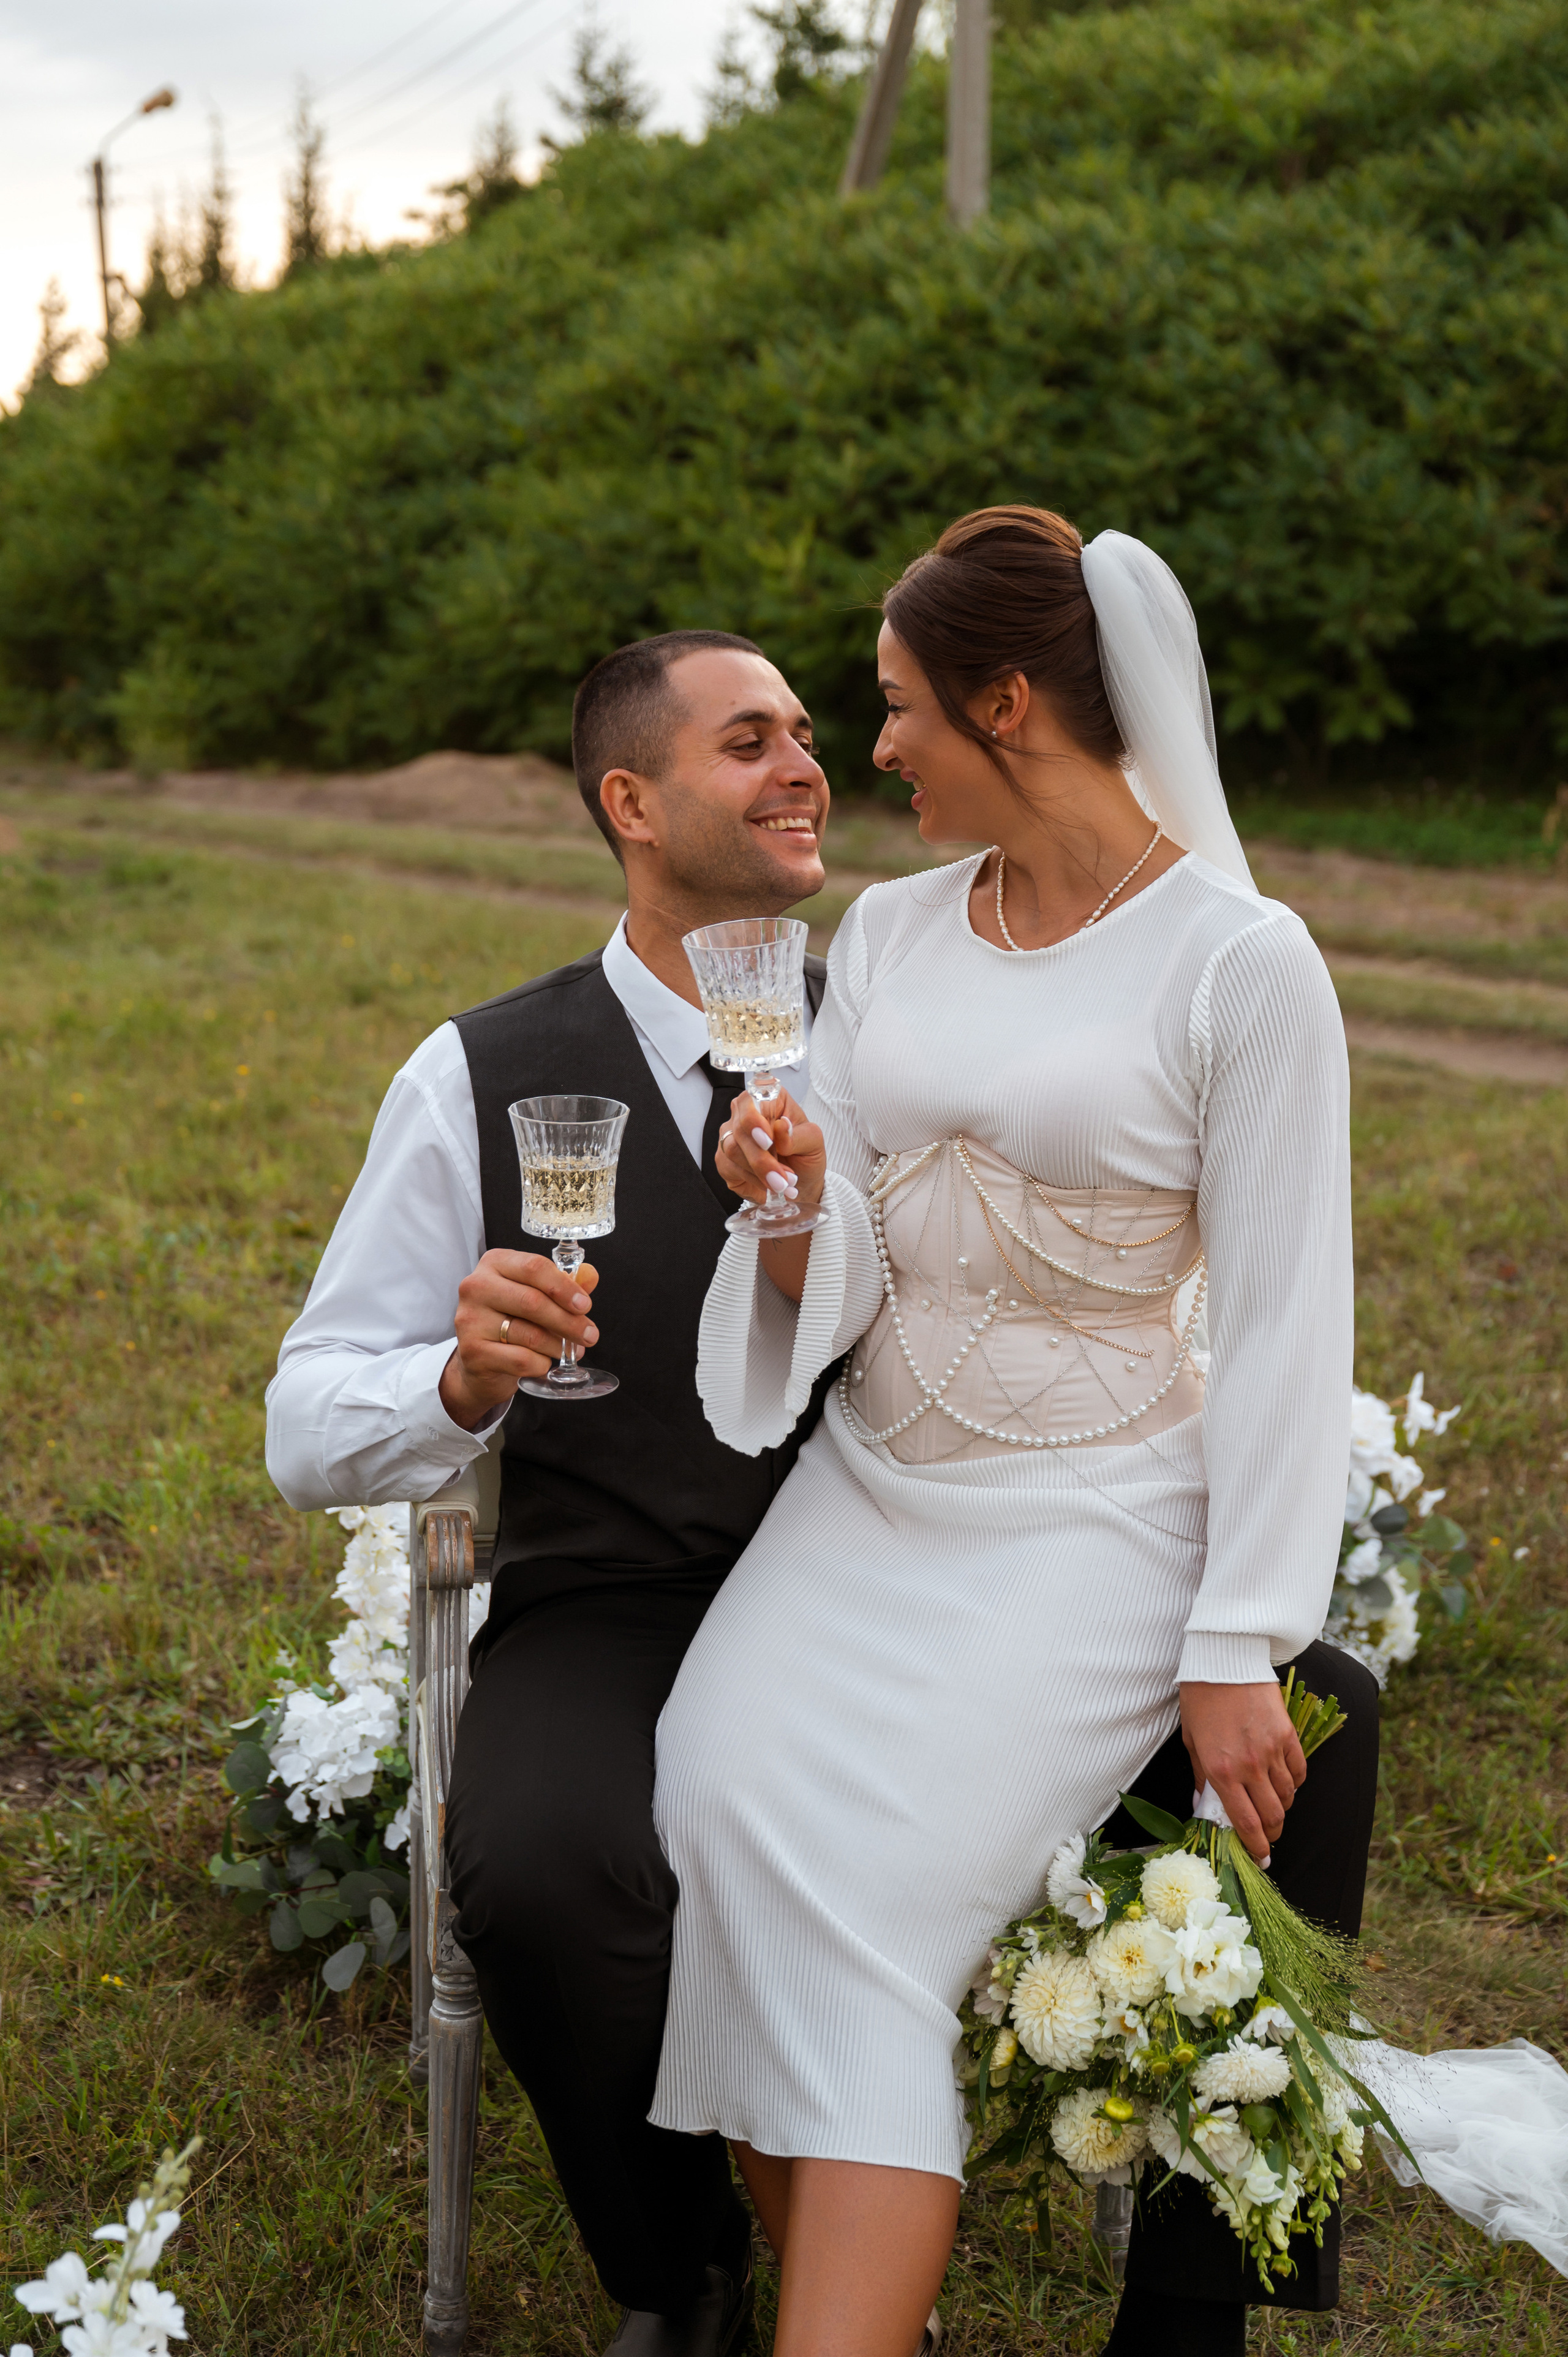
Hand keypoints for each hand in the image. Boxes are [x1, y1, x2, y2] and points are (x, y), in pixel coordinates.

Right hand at [438, 1248, 599, 1430]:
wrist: (479, 1361)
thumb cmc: (510, 1320)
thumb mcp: (536, 1295)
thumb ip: (563, 1283)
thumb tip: (590, 1275)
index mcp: (494, 1263)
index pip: (534, 1267)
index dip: (564, 1287)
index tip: (585, 1305)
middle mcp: (476, 1287)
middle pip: (533, 1301)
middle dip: (569, 1321)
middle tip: (590, 1334)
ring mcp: (471, 1320)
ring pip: (530, 1334)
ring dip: (558, 1345)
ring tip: (570, 1350)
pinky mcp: (472, 1352)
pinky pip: (521, 1359)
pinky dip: (541, 1363)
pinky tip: (544, 1362)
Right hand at [713, 1087, 825, 1212]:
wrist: (800, 1182)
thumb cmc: (806, 1155)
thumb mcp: (813, 1143)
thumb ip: (798, 1135)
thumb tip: (781, 1126)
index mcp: (770, 1100)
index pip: (751, 1100)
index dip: (754, 1119)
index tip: (768, 1141)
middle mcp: (745, 1113)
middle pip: (740, 1128)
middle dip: (761, 1158)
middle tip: (782, 1177)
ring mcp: (732, 1135)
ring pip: (732, 1150)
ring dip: (759, 1172)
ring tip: (782, 1184)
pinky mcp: (724, 1158)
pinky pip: (729, 1168)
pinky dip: (752, 1180)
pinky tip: (768, 1188)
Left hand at [1178, 1680, 1306, 1866]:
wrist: (1224, 1659)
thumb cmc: (1200, 1698)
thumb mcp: (1191, 1740)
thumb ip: (1201, 1776)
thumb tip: (1203, 1805)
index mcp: (1222, 1771)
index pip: (1246, 1823)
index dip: (1256, 1847)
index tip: (1261, 1859)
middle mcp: (1249, 1766)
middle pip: (1273, 1816)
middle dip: (1273, 1834)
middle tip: (1268, 1838)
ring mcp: (1272, 1750)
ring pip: (1288, 1795)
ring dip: (1283, 1807)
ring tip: (1273, 1806)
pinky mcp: (1288, 1734)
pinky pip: (1299, 1770)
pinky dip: (1295, 1781)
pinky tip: (1286, 1781)